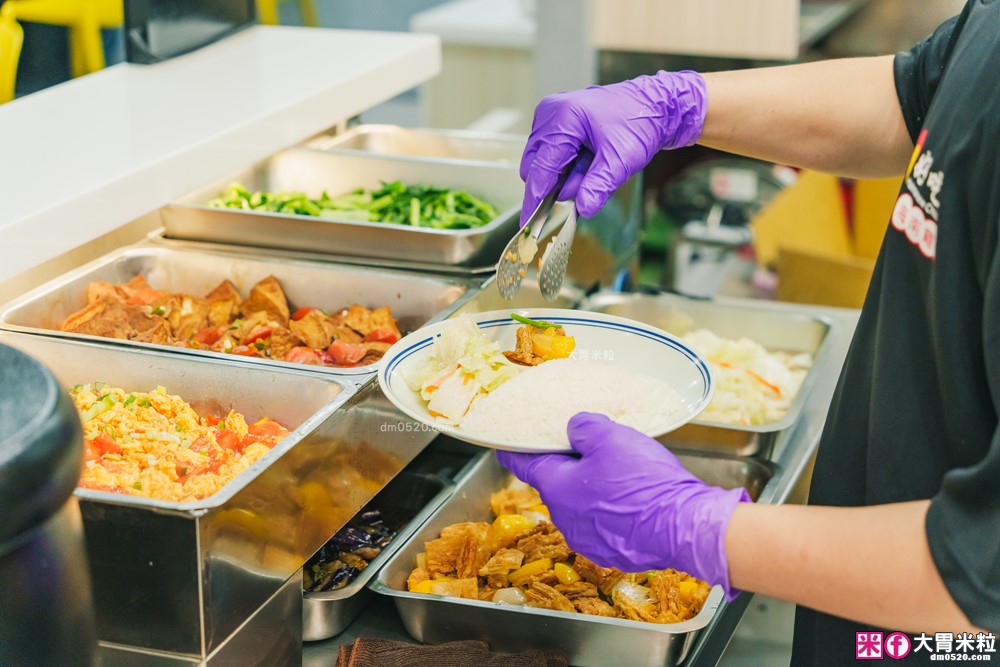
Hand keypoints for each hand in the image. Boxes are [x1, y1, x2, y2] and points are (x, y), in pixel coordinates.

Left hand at [496, 412, 748, 599]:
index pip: (524, 466)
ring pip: (582, 505)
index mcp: (557, 490)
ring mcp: (589, 540)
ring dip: (592, 489)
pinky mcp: (614, 551)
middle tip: (588, 449)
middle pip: (558, 485)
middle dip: (568, 467)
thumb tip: (575, 429)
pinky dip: (612, 509)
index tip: (504, 446)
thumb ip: (583, 428)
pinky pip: (606, 523)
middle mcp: (566, 519)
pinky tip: (633, 497)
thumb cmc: (643, 481)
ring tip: (619, 472)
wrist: (685, 526)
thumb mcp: (610, 437)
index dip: (514, 452)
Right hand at [519, 71, 706, 224]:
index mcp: (563, 117)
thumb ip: (598, 186)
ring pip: (544, 162)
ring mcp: (552, 116)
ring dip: (565, 176)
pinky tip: (589, 162)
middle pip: (535, 165)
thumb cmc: (640, 123)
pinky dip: (569, 167)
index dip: (535, 198)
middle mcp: (551, 113)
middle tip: (586, 186)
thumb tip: (582, 209)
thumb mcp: (621, 160)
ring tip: (594, 167)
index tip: (530, 222)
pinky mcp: (557, 123)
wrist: (655, 106)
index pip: (541, 167)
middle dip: (556, 185)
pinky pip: (553, 155)